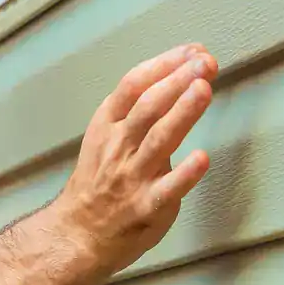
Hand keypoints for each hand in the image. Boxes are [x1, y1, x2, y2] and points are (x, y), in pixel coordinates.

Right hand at [44, 44, 216, 274]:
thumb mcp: (106, 136)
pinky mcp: (146, 207)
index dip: (164, 64)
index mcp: (108, 123)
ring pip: (158, 138)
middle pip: (149, 105)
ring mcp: (132, 176)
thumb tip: (176, 81)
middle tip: (205, 62)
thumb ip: (136, 113)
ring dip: (183, 112)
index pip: (135, 84)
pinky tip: (203, 158)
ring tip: (204, 89)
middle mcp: (119, 145)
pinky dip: (185, 173)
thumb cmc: (99, 183)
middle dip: (178, 79)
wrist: (77, 233)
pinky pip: (167, 189)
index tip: (192, 51)